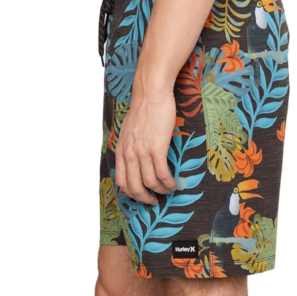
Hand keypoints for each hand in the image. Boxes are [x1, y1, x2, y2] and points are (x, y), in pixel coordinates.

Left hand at [115, 81, 177, 203]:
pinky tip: (174, 184)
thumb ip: (129, 148)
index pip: (121, 181)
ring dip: (161, 191)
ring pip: (151, 182)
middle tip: (154, 201)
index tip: (140, 195)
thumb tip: (134, 161)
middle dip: (145, 198)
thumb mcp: (128, 132)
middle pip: (135, 187)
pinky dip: (169, 183)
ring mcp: (143, 152)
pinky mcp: (157, 148)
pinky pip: (163, 174)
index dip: (131, 193)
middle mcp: (130, 154)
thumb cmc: (143, 110)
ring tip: (168, 191)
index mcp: (122, 151)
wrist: (151, 94)